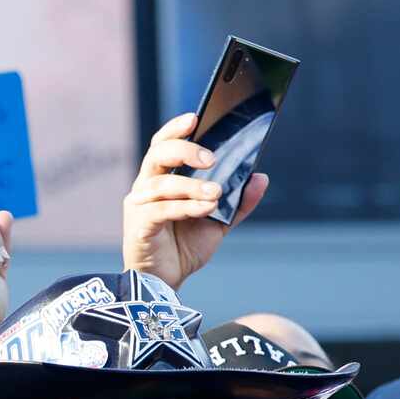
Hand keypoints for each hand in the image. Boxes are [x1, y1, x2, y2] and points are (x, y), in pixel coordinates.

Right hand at [121, 111, 264, 290]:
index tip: (195, 116)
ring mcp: (139, 206)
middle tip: (211, 159)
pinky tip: (206, 208)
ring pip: (162, 183)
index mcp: (162, 179)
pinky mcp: (138, 225)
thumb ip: (239, 201)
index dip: (176, 128)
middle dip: (184, 150)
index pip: (164, 144)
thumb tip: (261, 177)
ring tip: (216, 193)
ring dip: (192, 186)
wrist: (167, 282)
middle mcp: (146, 187)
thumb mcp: (219, 222)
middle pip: (157, 155)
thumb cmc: (185, 248)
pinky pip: (161, 209)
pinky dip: (186, 206)